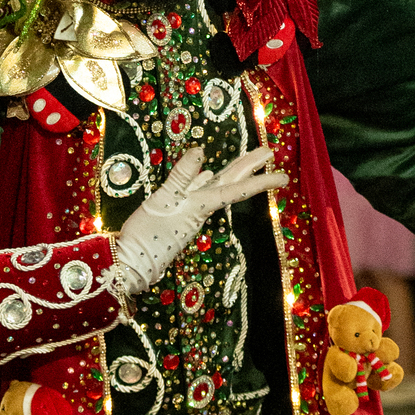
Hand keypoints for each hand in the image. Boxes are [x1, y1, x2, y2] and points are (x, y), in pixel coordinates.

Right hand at [109, 145, 287, 295]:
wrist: (131, 262)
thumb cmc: (146, 235)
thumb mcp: (162, 201)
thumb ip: (181, 176)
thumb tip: (201, 151)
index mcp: (202, 205)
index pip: (237, 188)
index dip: (260, 181)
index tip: (283, 176)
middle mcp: (201, 208)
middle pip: (232, 183)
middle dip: (251, 168)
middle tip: (270, 152)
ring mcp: (191, 212)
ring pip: (217, 186)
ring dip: (234, 172)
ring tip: (248, 159)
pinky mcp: (178, 214)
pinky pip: (199, 192)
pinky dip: (206, 180)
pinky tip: (207, 174)